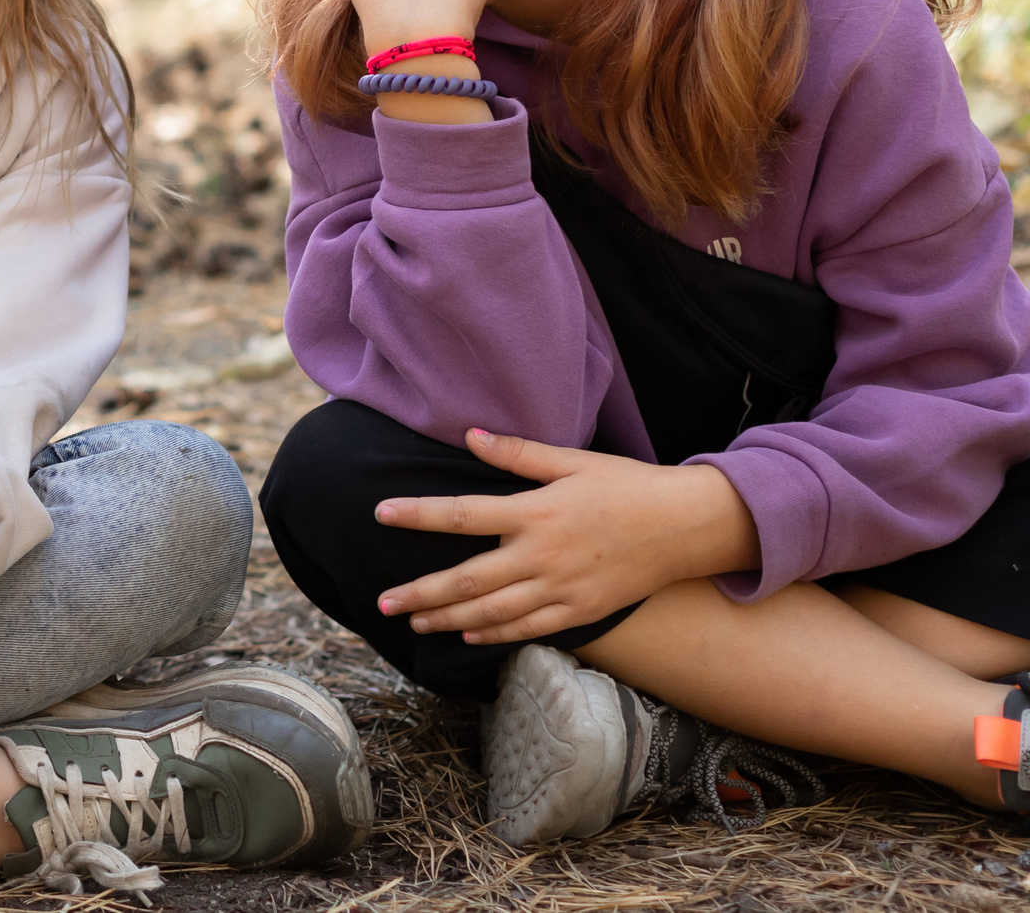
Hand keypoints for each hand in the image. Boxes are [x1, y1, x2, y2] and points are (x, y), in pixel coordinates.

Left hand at [373, 428, 759, 644]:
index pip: (462, 513)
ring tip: (414, 622)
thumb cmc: (628, 486)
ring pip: (492, 611)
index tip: (380, 513)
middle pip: (467, 578)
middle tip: (383, 601)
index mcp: (536, 512)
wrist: (688, 527)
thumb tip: (470, 435)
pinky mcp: (581, 611)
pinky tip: (468, 633)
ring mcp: (561, 589)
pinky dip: (495, 632)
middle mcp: (542, 555)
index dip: (418, 514)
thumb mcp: (573, 461)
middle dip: (420, 592)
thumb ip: (518, 453)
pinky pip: (529, 628)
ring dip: (448, 618)